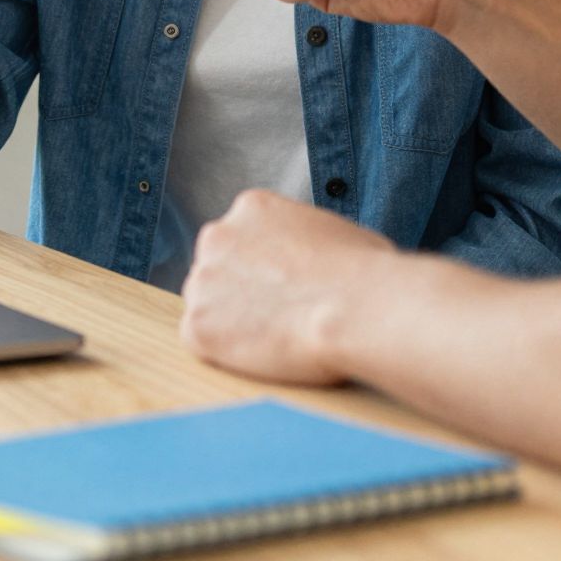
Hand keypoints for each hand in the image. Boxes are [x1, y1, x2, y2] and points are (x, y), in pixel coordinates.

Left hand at [180, 191, 396, 384]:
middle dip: (239, 291)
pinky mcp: (196, 327)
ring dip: (232, 322)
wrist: (356, 307)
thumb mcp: (333, 231)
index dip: (263, 268)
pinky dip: (227, 353)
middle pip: (217, 269)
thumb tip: (315, 260)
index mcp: (251, 207)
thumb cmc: (364, 272)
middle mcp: (217, 236)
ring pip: (208, 306)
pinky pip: (203, 342)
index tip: (283, 287)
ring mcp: (201, 282)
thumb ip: (305, 240)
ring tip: (276, 335)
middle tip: (276, 314)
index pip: (242, 239)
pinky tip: (263, 352)